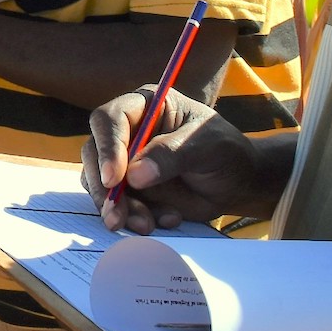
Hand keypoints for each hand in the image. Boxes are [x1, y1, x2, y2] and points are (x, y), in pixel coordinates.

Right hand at [83, 89, 268, 233]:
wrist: (237, 184)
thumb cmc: (226, 152)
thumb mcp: (207, 146)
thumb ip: (172, 155)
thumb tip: (134, 175)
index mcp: (145, 105)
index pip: (109, 119)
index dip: (107, 146)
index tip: (114, 179)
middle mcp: (128, 130)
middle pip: (94, 152)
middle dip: (104, 188)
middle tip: (117, 215)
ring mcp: (125, 161)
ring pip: (100, 182)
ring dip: (118, 208)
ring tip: (147, 225)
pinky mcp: (129, 188)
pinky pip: (117, 204)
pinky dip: (134, 217)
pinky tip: (166, 220)